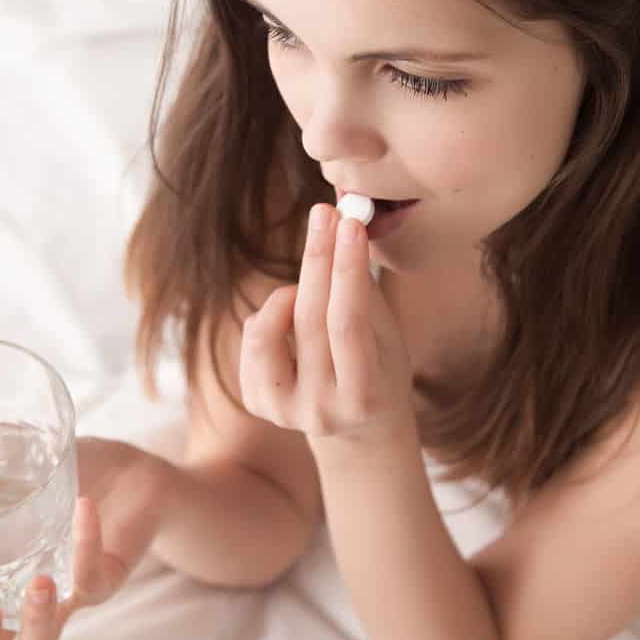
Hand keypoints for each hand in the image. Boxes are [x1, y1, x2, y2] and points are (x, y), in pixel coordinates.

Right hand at [0, 436, 171, 639]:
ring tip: (38, 584)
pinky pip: (93, 582)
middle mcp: (16, 592)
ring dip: (34, 623)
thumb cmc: (67, 473)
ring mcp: (59, 594)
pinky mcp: (102, 582)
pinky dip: (85, 546)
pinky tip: (82, 508)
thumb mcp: (20, 458)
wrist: (132, 473)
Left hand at [239, 203, 415, 443]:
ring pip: (268, 327)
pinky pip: (253, 337)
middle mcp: (321, 412)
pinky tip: (292, 316)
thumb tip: (342, 227)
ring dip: (289, 291)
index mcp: (363, 397)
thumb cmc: (379, 366)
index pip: (348, 322)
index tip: (350, 223)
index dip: (347, 269)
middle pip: (309, 320)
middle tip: (324, 214)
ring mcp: (284, 411)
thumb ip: (363, 292)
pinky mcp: (257, 403)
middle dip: (318, 258)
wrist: (358, 425)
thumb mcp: (385, 335)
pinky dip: (270, 314)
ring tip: (313, 283)